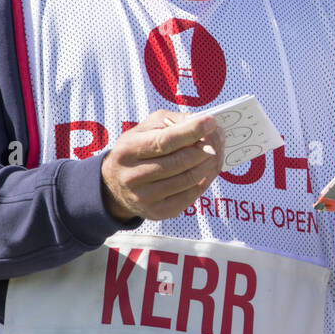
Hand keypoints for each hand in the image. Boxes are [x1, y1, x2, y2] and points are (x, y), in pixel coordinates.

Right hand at [100, 110, 226, 221]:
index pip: (165, 141)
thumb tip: (202, 122)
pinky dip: (206, 180)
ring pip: (189, 179)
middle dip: (206, 147)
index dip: (191, 131)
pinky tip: (209, 169)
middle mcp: (133, 176)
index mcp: (128, 150)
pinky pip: (191, 195)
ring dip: (210, 163)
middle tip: (219, 137)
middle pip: (180, 161)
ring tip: (217, 152)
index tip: (211, 122)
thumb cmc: (138, 150)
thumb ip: (172, 121)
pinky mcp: (158, 212)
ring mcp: (145, 197)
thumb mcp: (146, 129)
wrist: (116, 186)